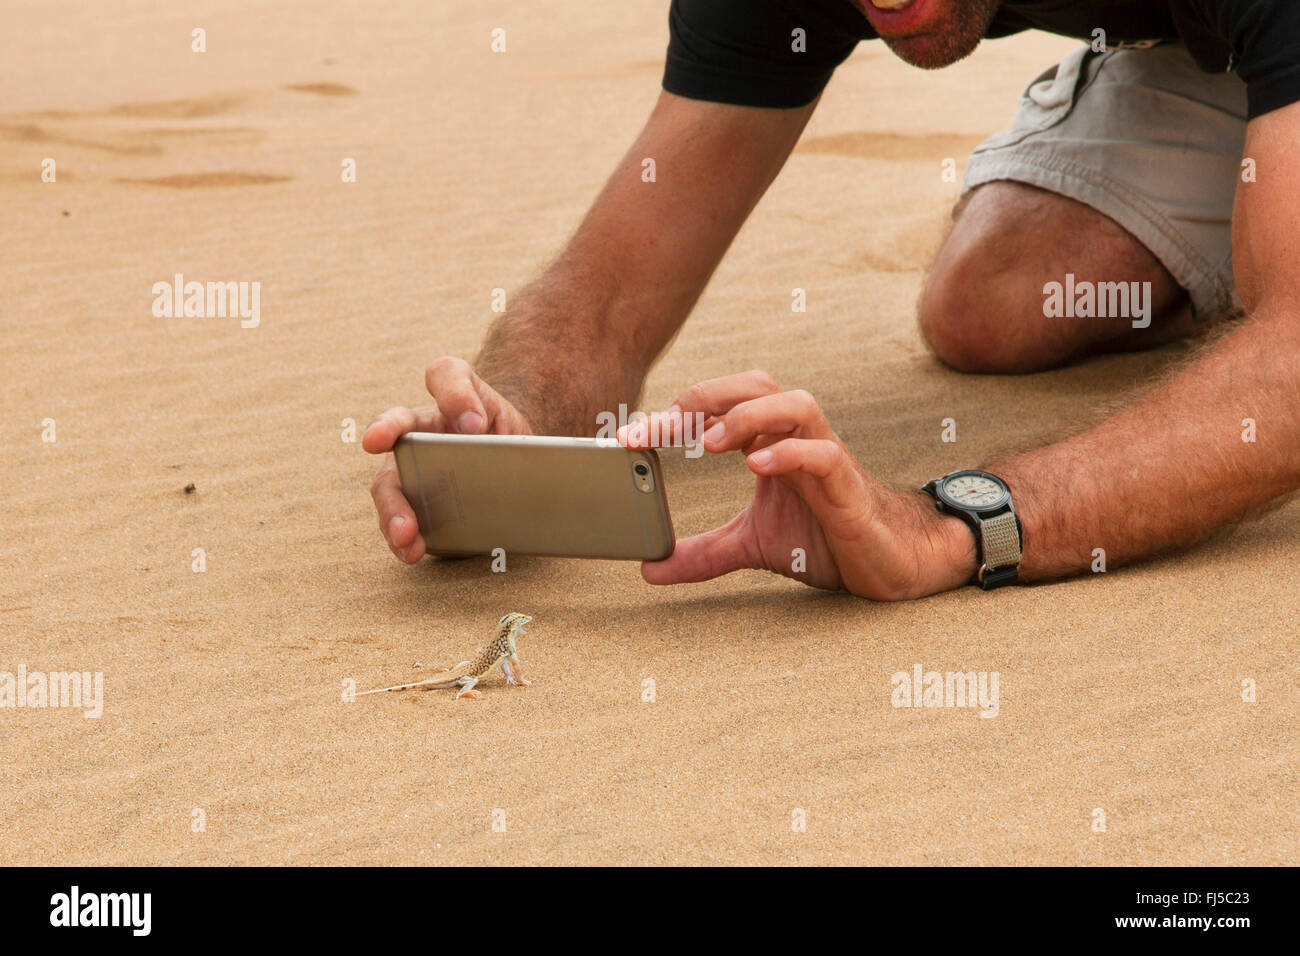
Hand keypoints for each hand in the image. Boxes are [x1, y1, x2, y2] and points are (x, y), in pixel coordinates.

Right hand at [363, 357, 532, 562]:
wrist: (505, 479)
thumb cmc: (503, 444)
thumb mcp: (512, 425)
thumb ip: (499, 423)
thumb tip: (473, 434)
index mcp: (452, 401)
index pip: (446, 374)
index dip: (456, 394)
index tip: (475, 424)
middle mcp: (421, 430)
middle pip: (396, 426)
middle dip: (385, 431)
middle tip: (377, 441)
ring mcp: (409, 470)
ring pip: (390, 482)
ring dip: (394, 508)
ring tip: (407, 533)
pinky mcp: (411, 507)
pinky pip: (399, 521)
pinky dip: (402, 538)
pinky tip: (411, 551)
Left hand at [618, 371, 974, 599]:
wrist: (887, 565)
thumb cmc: (825, 538)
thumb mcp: (750, 545)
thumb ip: (703, 552)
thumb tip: (649, 567)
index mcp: (771, 443)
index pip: (721, 408)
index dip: (675, 415)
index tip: (628, 438)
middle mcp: (799, 440)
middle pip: (758, 386)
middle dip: (707, 397)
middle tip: (662, 426)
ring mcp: (827, 459)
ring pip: (797, 406)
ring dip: (749, 415)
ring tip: (709, 442)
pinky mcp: (849, 490)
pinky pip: (824, 455)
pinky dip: (790, 453)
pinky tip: (757, 466)